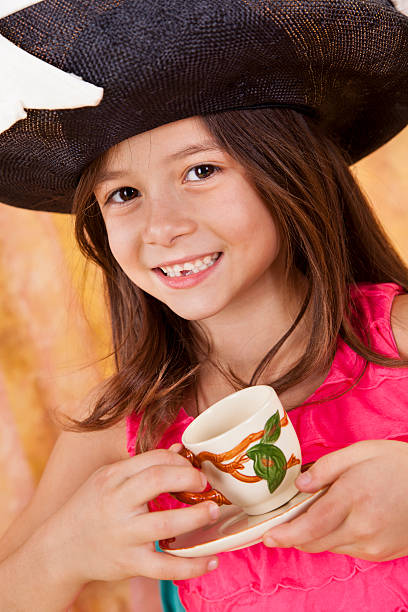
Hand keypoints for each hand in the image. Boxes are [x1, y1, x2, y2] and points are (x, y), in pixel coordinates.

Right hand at [46, 449, 219, 583]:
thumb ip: (142, 466)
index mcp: (112, 478)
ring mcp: (123, 535)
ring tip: (213, 511)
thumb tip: (179, 452)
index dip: (179, 461)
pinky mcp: (129, 563)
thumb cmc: (90, 507)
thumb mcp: (108, 479)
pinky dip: (192, 566)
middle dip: (188, 478)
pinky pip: (164, 567)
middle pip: (157, 481)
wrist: (60, 549)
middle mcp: (117, 503)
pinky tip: (211, 559)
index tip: (193, 468)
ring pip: (165, 525)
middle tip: (205, 484)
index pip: (153, 460)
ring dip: (195, 517)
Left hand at [262, 440, 407, 560]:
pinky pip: (346, 549)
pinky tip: (339, 519)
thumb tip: (300, 484)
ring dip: (315, 534)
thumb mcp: (360, 452)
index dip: (286, 534)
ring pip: (329, 546)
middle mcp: (362, 527)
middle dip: (294, 535)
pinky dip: (335, 537)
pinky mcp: (380, 553)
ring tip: (316, 513)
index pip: (311, 524)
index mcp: (353, 497)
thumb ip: (326, 467)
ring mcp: (373, 544)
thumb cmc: (397, 464)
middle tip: (279, 525)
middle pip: (315, 540)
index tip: (268, 536)